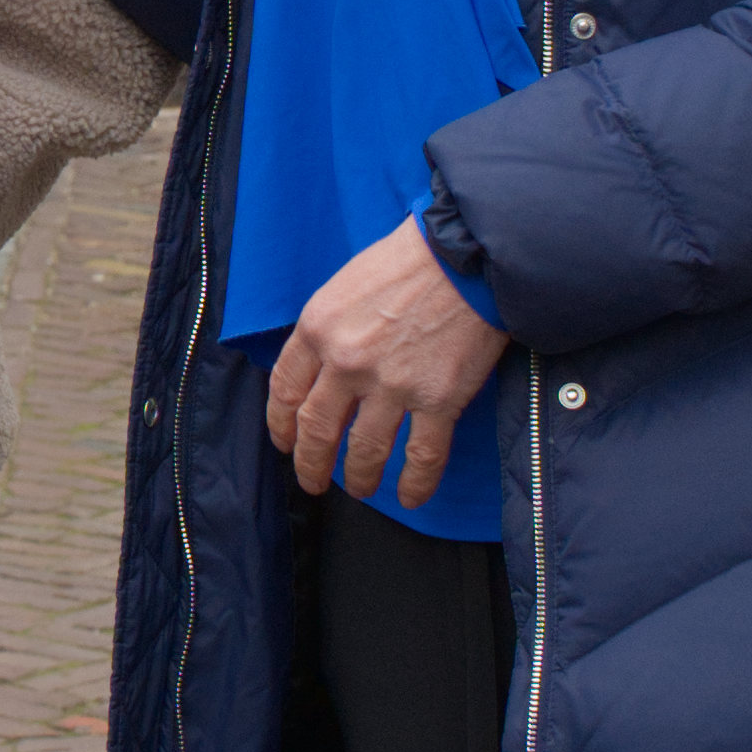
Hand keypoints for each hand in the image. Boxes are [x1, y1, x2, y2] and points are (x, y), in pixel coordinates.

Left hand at [267, 222, 509, 509]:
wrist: (470, 254)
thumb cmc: (410, 259)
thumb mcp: (347, 283)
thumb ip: (329, 327)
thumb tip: (322, 365)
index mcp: (318, 329)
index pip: (285, 389)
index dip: (281, 424)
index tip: (285, 441)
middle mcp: (347, 363)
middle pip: (317, 429)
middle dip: (311, 463)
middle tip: (313, 482)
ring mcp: (392, 386)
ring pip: (364, 451)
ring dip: (360, 478)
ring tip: (361, 490)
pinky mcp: (438, 401)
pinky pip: (422, 457)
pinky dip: (416, 484)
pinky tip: (411, 497)